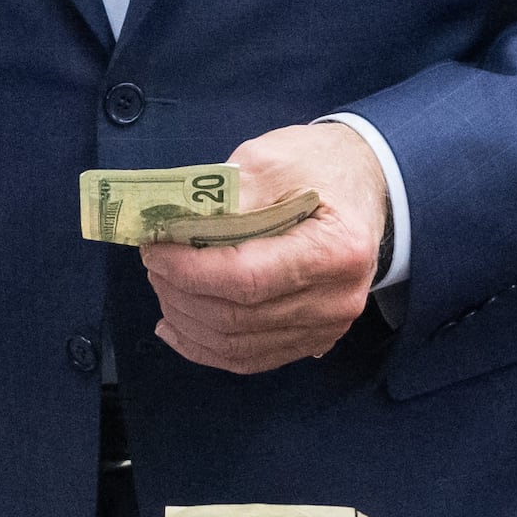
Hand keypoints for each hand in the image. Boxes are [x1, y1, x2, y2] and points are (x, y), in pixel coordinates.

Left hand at [137, 120, 386, 374]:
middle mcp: (338, 298)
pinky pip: (250, 358)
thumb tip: (174, 229)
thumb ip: (226, 193)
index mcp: (336, 249)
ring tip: (162, 286)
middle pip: (238, 317)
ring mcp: (329, 326)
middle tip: (152, 263)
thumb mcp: (272, 157)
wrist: (365, 185)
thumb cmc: (319, 165)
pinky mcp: (314, 338)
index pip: (247, 278)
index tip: (154, 249)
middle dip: (180, 293)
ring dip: (187, 321)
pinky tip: (176, 326)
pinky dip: (205, 347)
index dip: (189, 270)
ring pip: (238, 346)